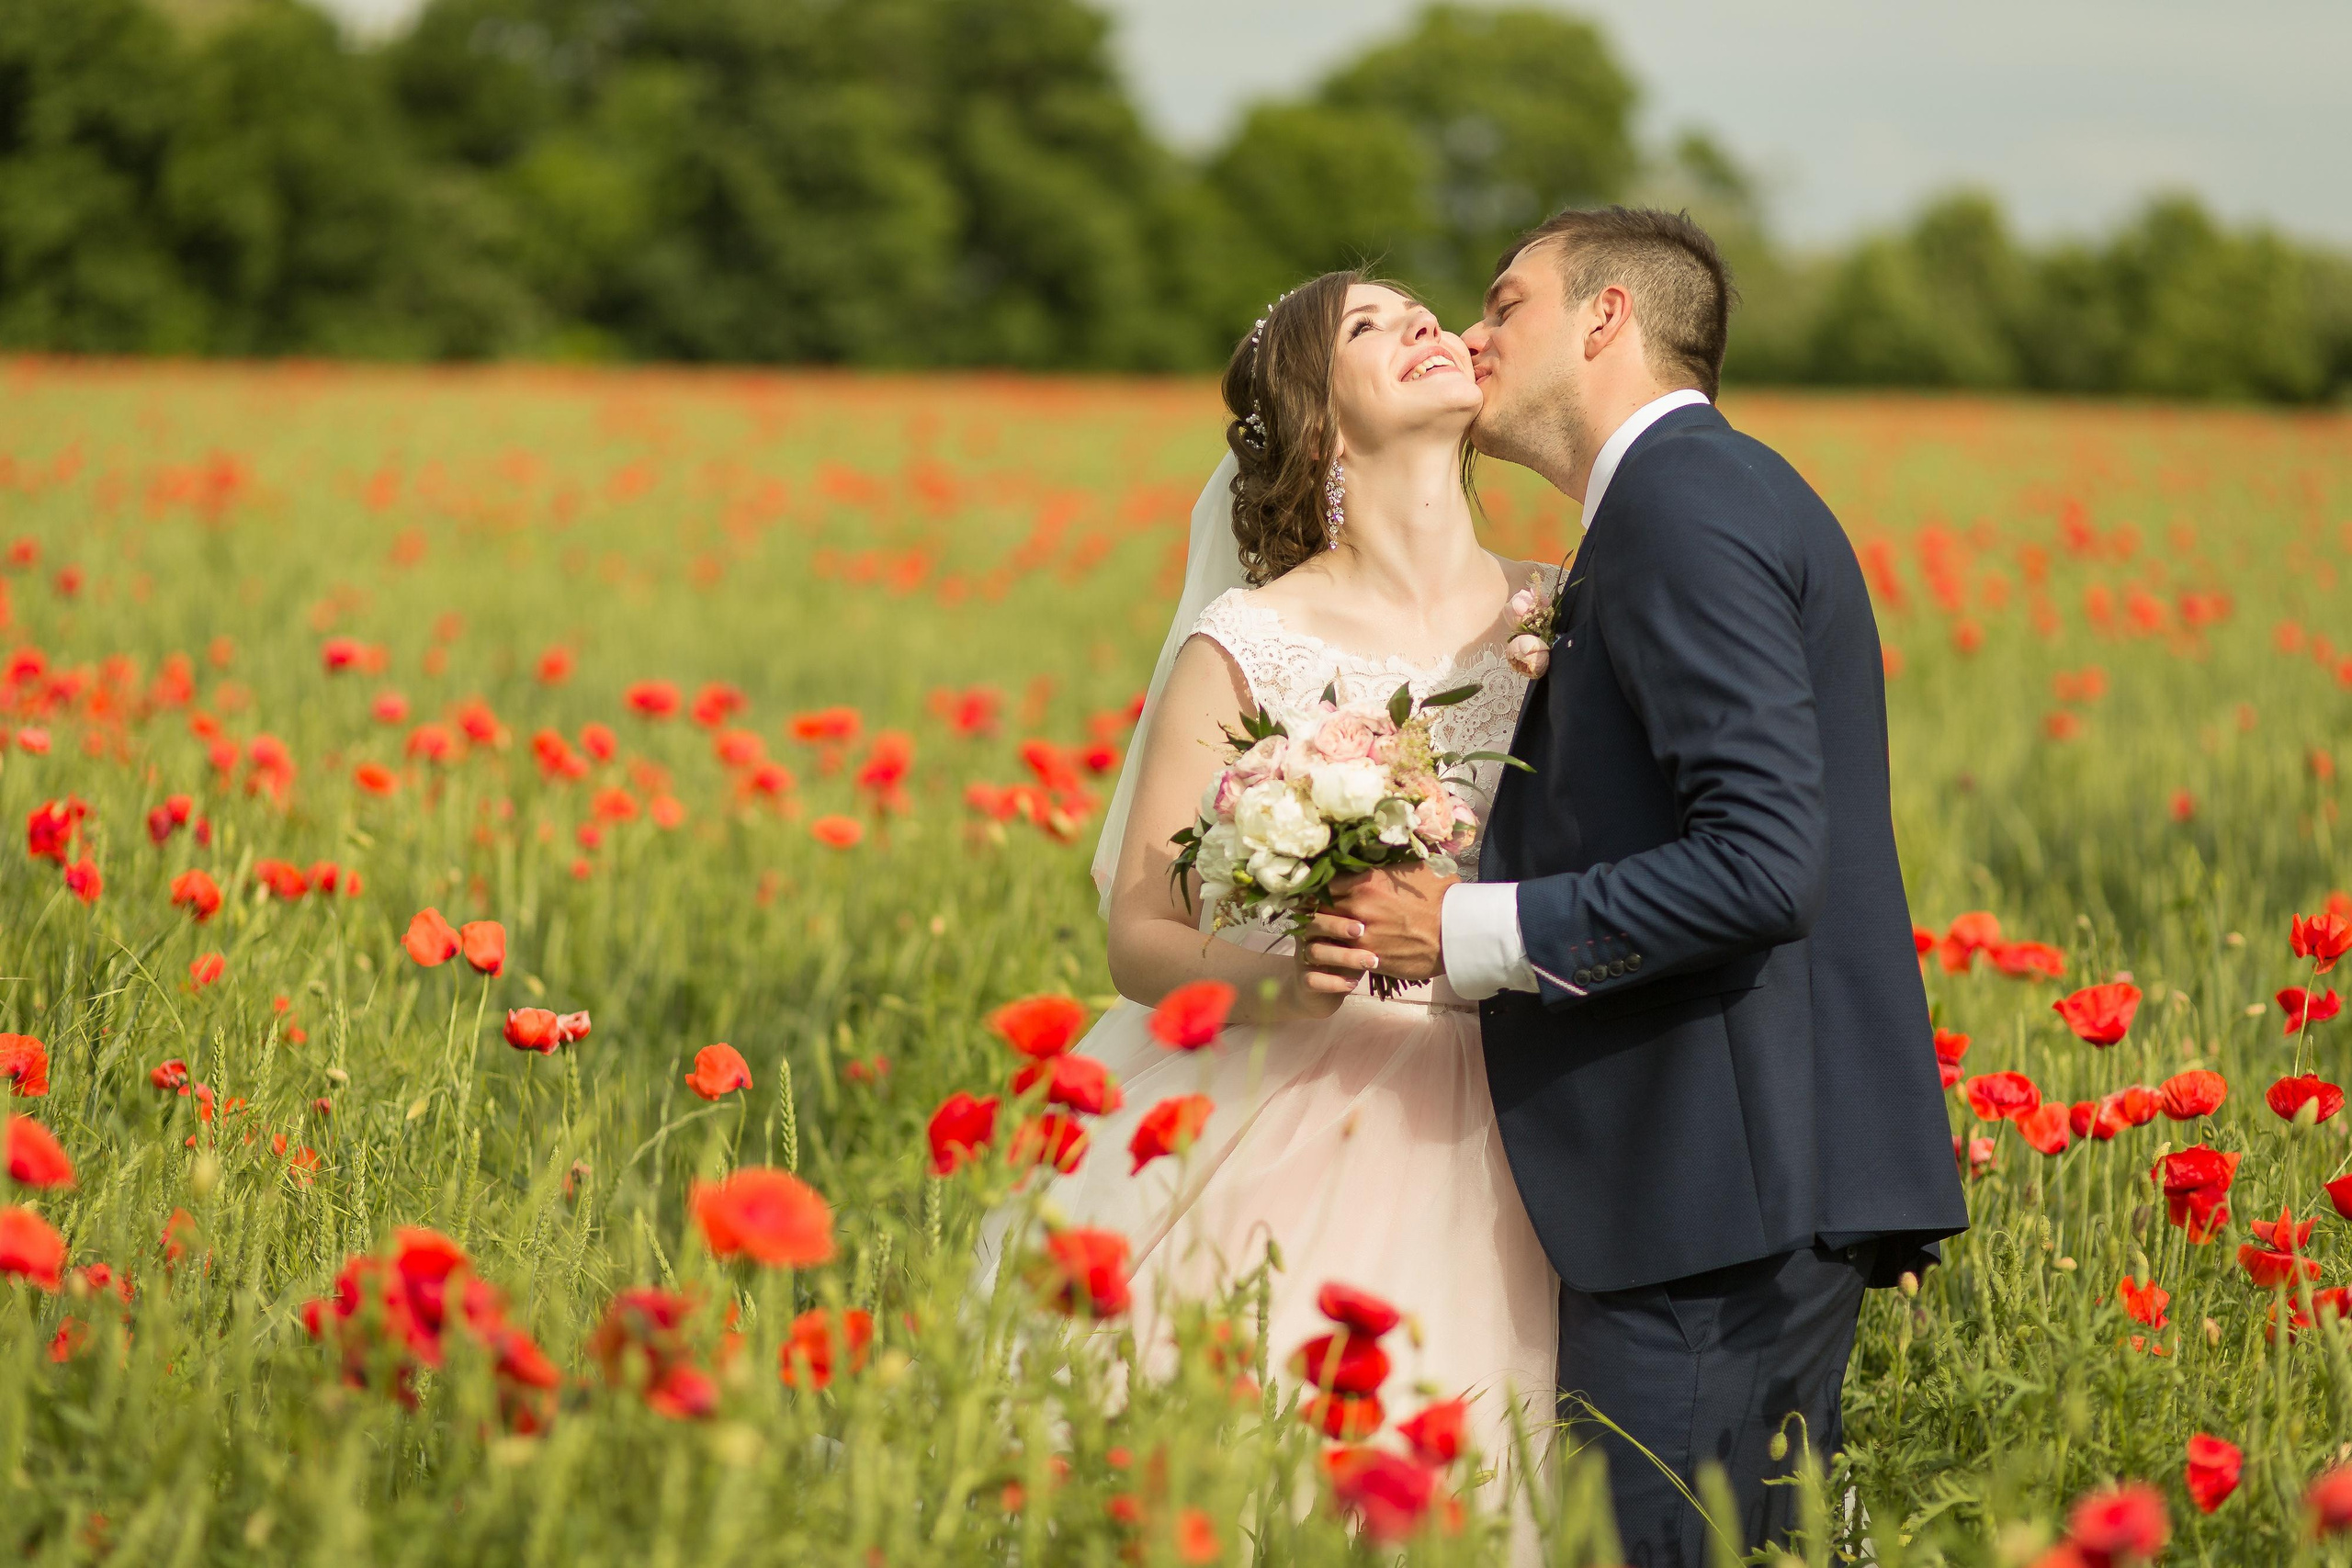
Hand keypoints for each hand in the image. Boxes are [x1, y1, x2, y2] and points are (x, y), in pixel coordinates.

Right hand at [1295, 911, 1379, 1007]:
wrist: (1323, 994)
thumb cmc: (1344, 960)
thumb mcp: (1355, 941)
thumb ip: (1362, 924)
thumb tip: (1390, 904)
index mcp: (1318, 922)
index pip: (1322, 906)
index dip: (1338, 904)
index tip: (1363, 903)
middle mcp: (1306, 938)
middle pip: (1314, 924)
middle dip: (1337, 925)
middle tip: (1362, 930)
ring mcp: (1302, 960)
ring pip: (1315, 952)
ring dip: (1343, 956)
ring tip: (1370, 961)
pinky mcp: (1303, 982)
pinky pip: (1313, 979)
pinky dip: (1333, 982)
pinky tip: (1353, 983)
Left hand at [1326, 862, 1455, 983]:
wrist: (1458, 934)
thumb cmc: (1442, 896)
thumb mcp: (1417, 868)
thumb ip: (1389, 866)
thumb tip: (1380, 857)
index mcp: (1366, 883)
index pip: (1324, 884)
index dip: (1318, 889)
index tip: (1317, 892)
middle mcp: (1358, 909)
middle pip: (1320, 910)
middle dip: (1317, 912)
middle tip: (1315, 914)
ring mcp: (1362, 937)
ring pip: (1327, 936)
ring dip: (1325, 935)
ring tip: (1324, 935)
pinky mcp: (1369, 960)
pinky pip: (1342, 956)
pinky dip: (1339, 954)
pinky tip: (1340, 952)